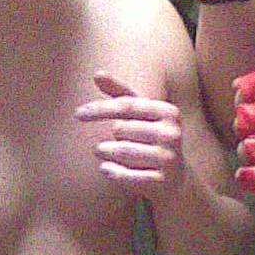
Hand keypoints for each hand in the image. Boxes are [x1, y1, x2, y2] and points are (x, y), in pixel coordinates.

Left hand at [75, 74, 184, 201]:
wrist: (177, 180)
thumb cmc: (151, 140)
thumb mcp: (141, 116)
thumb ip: (120, 94)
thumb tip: (97, 73)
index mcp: (168, 112)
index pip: (127, 105)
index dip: (100, 108)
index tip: (78, 114)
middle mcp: (172, 133)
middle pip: (121, 129)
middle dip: (110, 135)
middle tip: (109, 142)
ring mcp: (169, 158)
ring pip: (122, 152)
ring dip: (104, 152)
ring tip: (101, 152)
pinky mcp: (162, 181)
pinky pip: (127, 175)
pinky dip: (111, 171)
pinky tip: (104, 169)